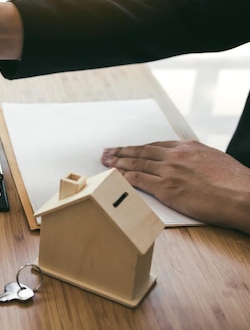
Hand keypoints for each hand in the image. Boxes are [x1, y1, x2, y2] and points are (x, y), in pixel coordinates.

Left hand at [101, 140, 249, 233]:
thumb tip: (191, 165)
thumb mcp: (216, 161)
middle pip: (141, 152)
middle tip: (107, 152)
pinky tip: (113, 176)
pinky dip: (123, 177)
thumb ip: (197, 160)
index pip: (155, 146)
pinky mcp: (166, 188)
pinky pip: (138, 180)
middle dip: (121, 152)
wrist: (244, 196)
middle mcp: (176, 156)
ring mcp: (169, 171)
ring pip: (136, 164)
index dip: (138, 148)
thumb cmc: (236, 184)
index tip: (127, 149)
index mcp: (188, 147)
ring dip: (117, 163)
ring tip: (105, 162)